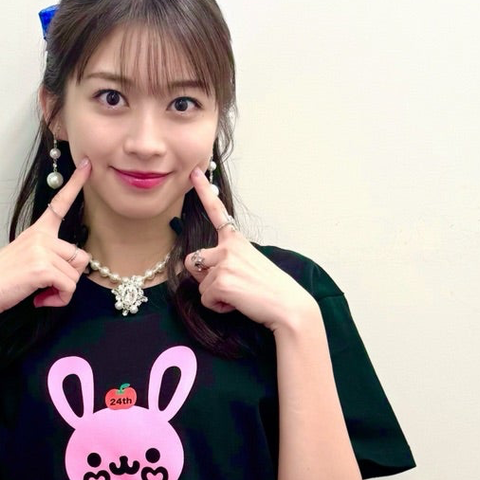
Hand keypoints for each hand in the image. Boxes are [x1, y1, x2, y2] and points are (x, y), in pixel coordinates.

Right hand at [0, 159, 92, 318]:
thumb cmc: (1, 280)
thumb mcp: (25, 259)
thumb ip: (47, 257)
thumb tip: (68, 271)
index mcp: (37, 232)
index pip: (59, 204)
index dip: (75, 184)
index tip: (87, 166)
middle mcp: (42, 236)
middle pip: (81, 257)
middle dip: (69, 277)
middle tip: (48, 286)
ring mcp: (42, 250)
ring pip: (76, 275)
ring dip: (62, 292)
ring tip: (40, 293)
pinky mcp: (43, 268)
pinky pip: (69, 288)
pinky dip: (58, 299)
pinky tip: (39, 300)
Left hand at [183, 167, 313, 329]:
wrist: (287, 305)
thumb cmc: (270, 288)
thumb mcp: (248, 265)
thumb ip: (224, 262)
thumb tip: (199, 270)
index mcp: (236, 240)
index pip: (217, 212)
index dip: (203, 191)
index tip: (194, 172)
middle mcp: (228, 247)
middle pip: (192, 260)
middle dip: (201, 277)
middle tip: (226, 286)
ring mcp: (224, 263)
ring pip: (200, 284)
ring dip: (215, 295)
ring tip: (239, 296)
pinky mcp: (221, 281)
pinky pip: (205, 299)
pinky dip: (218, 307)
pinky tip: (237, 303)